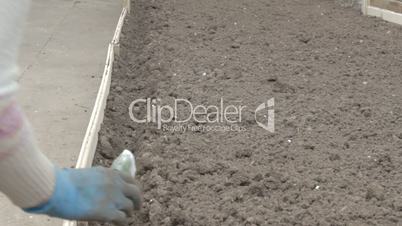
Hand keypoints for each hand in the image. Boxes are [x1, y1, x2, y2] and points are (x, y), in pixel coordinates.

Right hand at [24, 167, 141, 224]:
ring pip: (130, 207)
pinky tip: (116, 223)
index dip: (132, 188)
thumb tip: (98, 185)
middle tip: (136, 208)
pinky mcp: (109, 212)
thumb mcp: (88, 174)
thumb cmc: (65, 181)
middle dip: (138, 201)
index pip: (130, 179)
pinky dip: (121, 222)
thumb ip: (98, 179)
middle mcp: (116, 184)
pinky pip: (123, 219)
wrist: (58, 189)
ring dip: (128, 213)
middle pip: (136, 193)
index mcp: (110, 173)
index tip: (131, 194)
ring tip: (123, 217)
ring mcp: (114, 198)